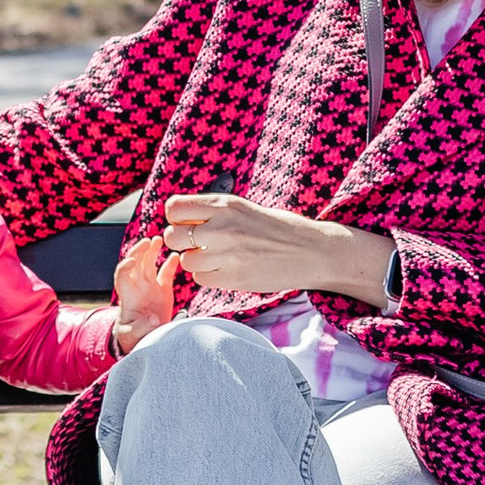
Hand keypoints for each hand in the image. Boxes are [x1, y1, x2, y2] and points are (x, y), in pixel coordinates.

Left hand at [112, 236, 182, 351]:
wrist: (143, 338)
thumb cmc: (132, 337)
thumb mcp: (132, 335)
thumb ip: (140, 327)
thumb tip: (153, 319)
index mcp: (127, 294)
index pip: (122, 274)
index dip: (125, 266)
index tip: (132, 262)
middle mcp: (137, 286)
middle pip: (136, 262)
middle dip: (140, 250)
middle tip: (148, 241)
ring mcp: (150, 286)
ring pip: (149, 263)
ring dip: (152, 250)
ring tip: (158, 239)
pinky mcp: (163, 290)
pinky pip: (166, 272)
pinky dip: (170, 263)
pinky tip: (175, 256)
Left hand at [161, 193, 392, 306]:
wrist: (311, 251)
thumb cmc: (276, 228)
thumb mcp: (242, 209)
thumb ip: (212, 212)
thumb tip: (177, 219)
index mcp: (224, 205)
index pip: (173, 208)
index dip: (176, 217)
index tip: (188, 222)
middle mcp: (222, 227)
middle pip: (173, 236)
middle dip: (181, 242)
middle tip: (198, 244)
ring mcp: (227, 254)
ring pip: (186, 261)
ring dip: (195, 262)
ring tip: (216, 258)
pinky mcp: (234, 278)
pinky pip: (201, 280)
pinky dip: (209, 277)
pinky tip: (226, 270)